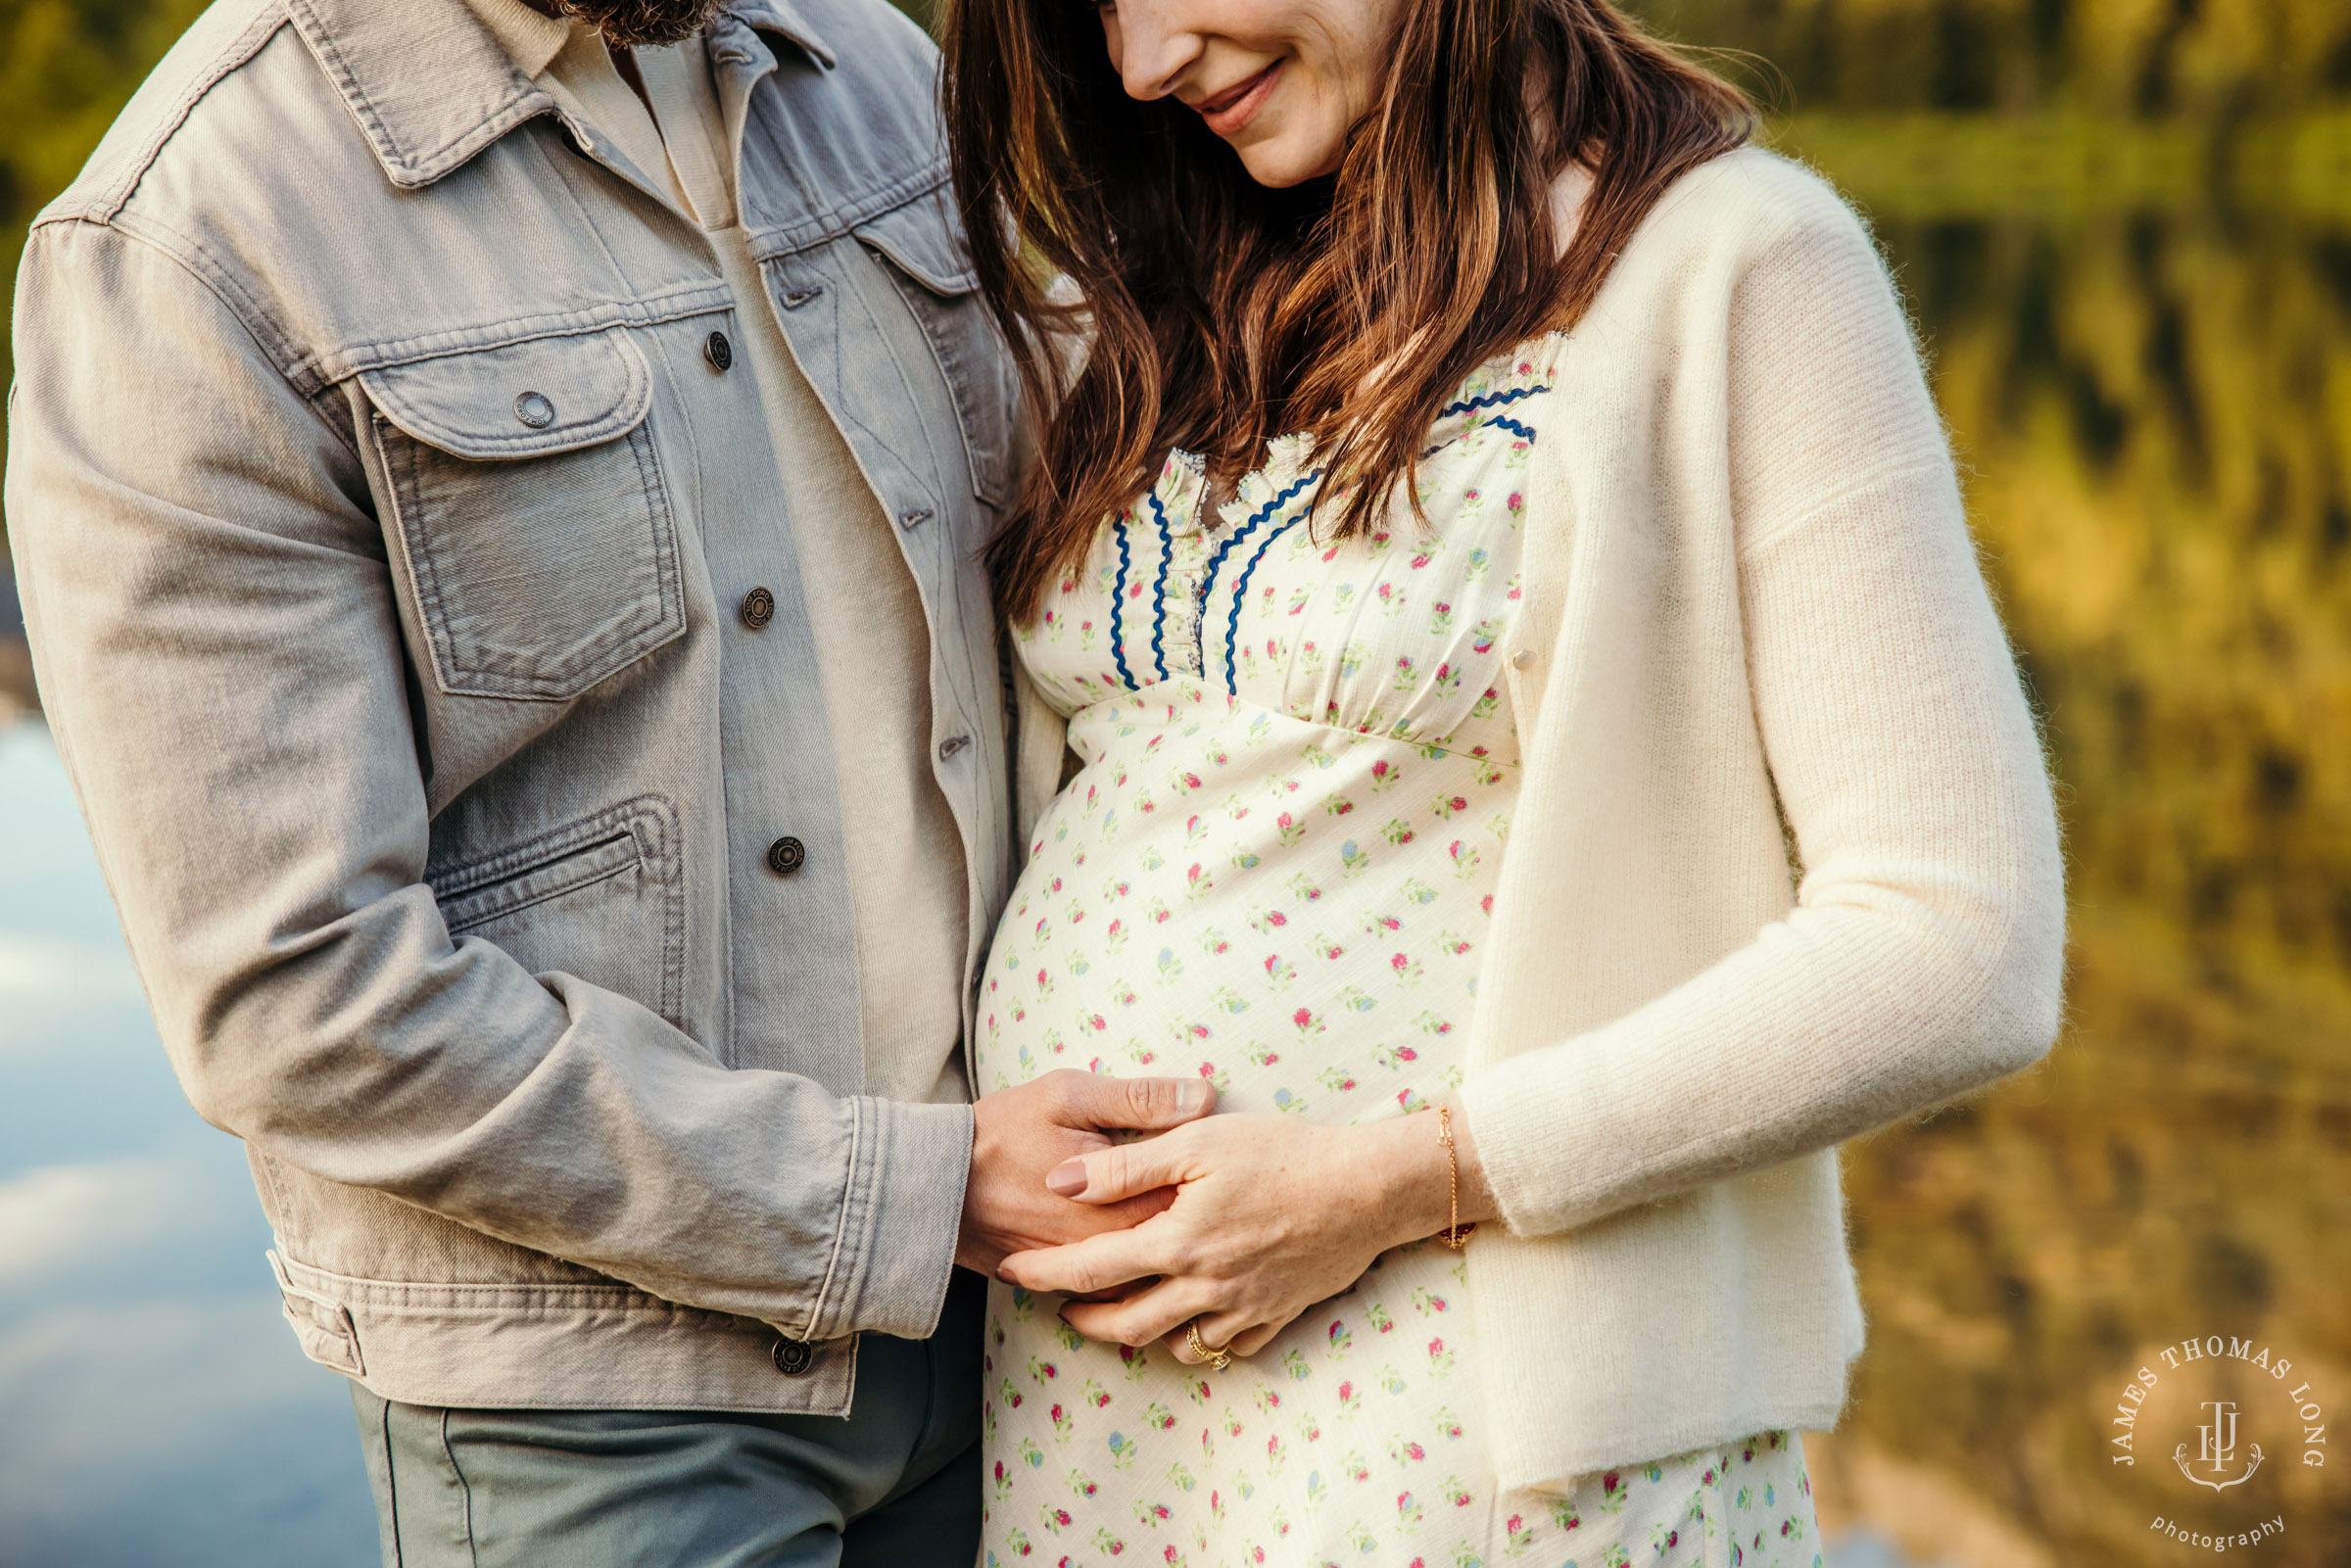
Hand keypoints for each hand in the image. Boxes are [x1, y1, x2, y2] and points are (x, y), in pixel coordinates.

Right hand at [955, 1069, 1216, 1277]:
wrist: (932, 1188)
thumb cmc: (1000, 1132)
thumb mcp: (1069, 1096)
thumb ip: (1140, 1099)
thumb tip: (1206, 1096)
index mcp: (1124, 1202)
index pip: (1198, 1200)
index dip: (1216, 1181)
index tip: (1225, 1157)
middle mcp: (1113, 1248)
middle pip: (1181, 1241)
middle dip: (1201, 1218)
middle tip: (1216, 1191)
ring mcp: (1089, 1272)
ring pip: (1151, 1270)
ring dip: (1172, 1250)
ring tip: (1189, 1222)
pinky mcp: (1065, 1283)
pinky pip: (1117, 1286)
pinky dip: (1137, 1269)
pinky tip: (1150, 1247)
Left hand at [995, 1104, 1497, 1362]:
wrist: (1368, 1188)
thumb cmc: (1284, 1151)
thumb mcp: (1200, 1140)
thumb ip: (1125, 1165)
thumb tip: (1060, 1180)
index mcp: (1178, 1240)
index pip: (1091, 1266)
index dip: (1045, 1271)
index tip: (1011, 1270)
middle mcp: (1204, 1285)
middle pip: (1125, 1323)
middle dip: (1083, 1319)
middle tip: (1060, 1306)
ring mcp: (1242, 1308)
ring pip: (1173, 1345)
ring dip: (1134, 1336)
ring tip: (1115, 1316)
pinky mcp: (1276, 1316)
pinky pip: (1223, 1350)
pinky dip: (1195, 1345)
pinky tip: (1184, 1324)